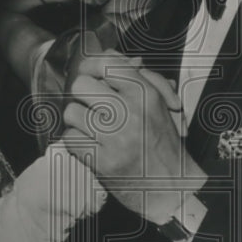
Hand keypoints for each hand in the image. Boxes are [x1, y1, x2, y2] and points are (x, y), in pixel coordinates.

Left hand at [61, 50, 206, 224]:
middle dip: (82, 94)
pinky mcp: (101, 161)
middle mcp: (129, 113)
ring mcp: (114, 138)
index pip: (106, 64)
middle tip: (90, 104)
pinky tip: (89, 144)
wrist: (171, 186)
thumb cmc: (162, 143)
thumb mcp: (159, 103)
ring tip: (90, 126)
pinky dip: (76, 141)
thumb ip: (136, 75)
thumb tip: (108, 54)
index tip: (91, 74)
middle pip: (81, 85)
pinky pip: (71, 139)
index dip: (91, 66)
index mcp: (145, 95)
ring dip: (77, 119)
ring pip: (71, 112)